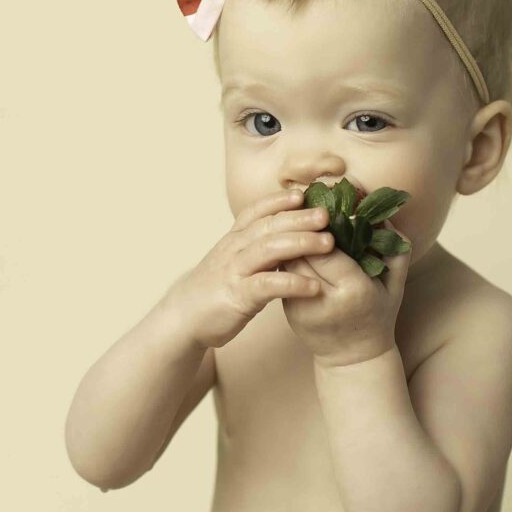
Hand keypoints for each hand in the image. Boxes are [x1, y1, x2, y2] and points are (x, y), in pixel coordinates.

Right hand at [163, 188, 336, 349]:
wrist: (183, 318)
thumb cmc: (215, 289)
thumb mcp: (232, 261)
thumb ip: (255, 248)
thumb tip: (286, 236)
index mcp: (233, 239)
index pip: (256, 212)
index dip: (278, 201)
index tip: (302, 193)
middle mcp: (233, 250)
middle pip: (268, 226)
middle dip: (299, 218)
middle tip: (326, 215)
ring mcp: (234, 271)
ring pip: (269, 249)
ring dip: (301, 243)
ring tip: (329, 244)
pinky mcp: (238, 296)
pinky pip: (268, 285)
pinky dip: (293, 283)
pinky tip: (314, 287)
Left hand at [280, 217, 411, 366]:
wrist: (352, 357)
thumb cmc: (378, 314)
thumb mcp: (395, 284)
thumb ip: (396, 249)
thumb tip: (383, 216)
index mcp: (353, 290)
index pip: (326, 250)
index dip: (320, 228)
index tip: (322, 211)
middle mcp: (324, 300)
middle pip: (301, 254)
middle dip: (299, 229)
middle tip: (302, 208)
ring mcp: (301, 308)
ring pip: (287, 262)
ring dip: (288, 241)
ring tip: (295, 222)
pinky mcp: (288, 311)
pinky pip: (283, 274)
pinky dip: (285, 256)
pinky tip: (288, 243)